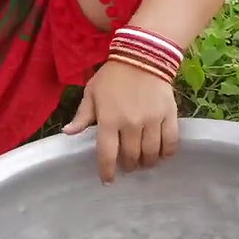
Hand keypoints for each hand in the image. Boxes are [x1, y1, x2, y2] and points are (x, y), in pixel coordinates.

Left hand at [63, 60, 179, 183]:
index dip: (107, 171)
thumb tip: (68, 133)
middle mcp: (130, 124)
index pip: (107, 154)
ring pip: (151, 153)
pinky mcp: (169, 116)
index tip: (108, 180)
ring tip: (143, 162)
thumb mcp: (91, 93)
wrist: (142, 57)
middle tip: (127, 165)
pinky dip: (166, 153)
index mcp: (108, 120)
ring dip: (146, 162)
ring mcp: (152, 121)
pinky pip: (171, 143)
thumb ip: (82, 116)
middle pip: (131, 157)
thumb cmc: (112, 77)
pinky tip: (161, 154)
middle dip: (128, 165)